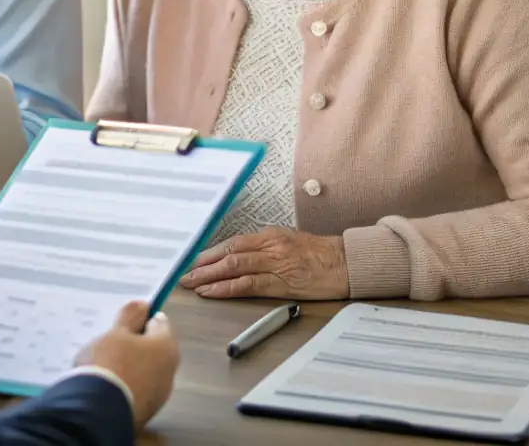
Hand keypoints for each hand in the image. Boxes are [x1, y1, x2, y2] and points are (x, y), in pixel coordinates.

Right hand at [76, 300, 179, 428]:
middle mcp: (170, 371)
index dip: (141, 317)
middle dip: (135, 344)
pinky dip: (126, 385)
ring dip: (131, 366)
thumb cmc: (109, 362)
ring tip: (105, 365)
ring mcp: (159, 395)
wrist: (99, 412)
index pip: (159, 322)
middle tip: (110, 341)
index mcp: (167, 347)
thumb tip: (143, 305)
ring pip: (145, 371)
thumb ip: (130, 316)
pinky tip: (107, 385)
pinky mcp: (146, 412)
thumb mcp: (115, 333)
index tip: (123, 319)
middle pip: (153, 349)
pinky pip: (137, 390)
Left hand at [179, 227, 349, 299]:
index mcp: (269, 235)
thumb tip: (240, 257)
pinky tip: (212, 292)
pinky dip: (226, 288)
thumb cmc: (320, 255)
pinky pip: (248, 284)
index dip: (208, 252)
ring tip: (190, 283)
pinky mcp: (282, 283)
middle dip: (201, 263)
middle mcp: (268, 246)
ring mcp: (274, 263)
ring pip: (233, 266)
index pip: (231, 242)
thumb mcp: (289, 243)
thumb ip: (265, 249)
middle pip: (227, 252)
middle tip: (181, 271)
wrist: (347, 263)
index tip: (190, 259)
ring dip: (208, 275)